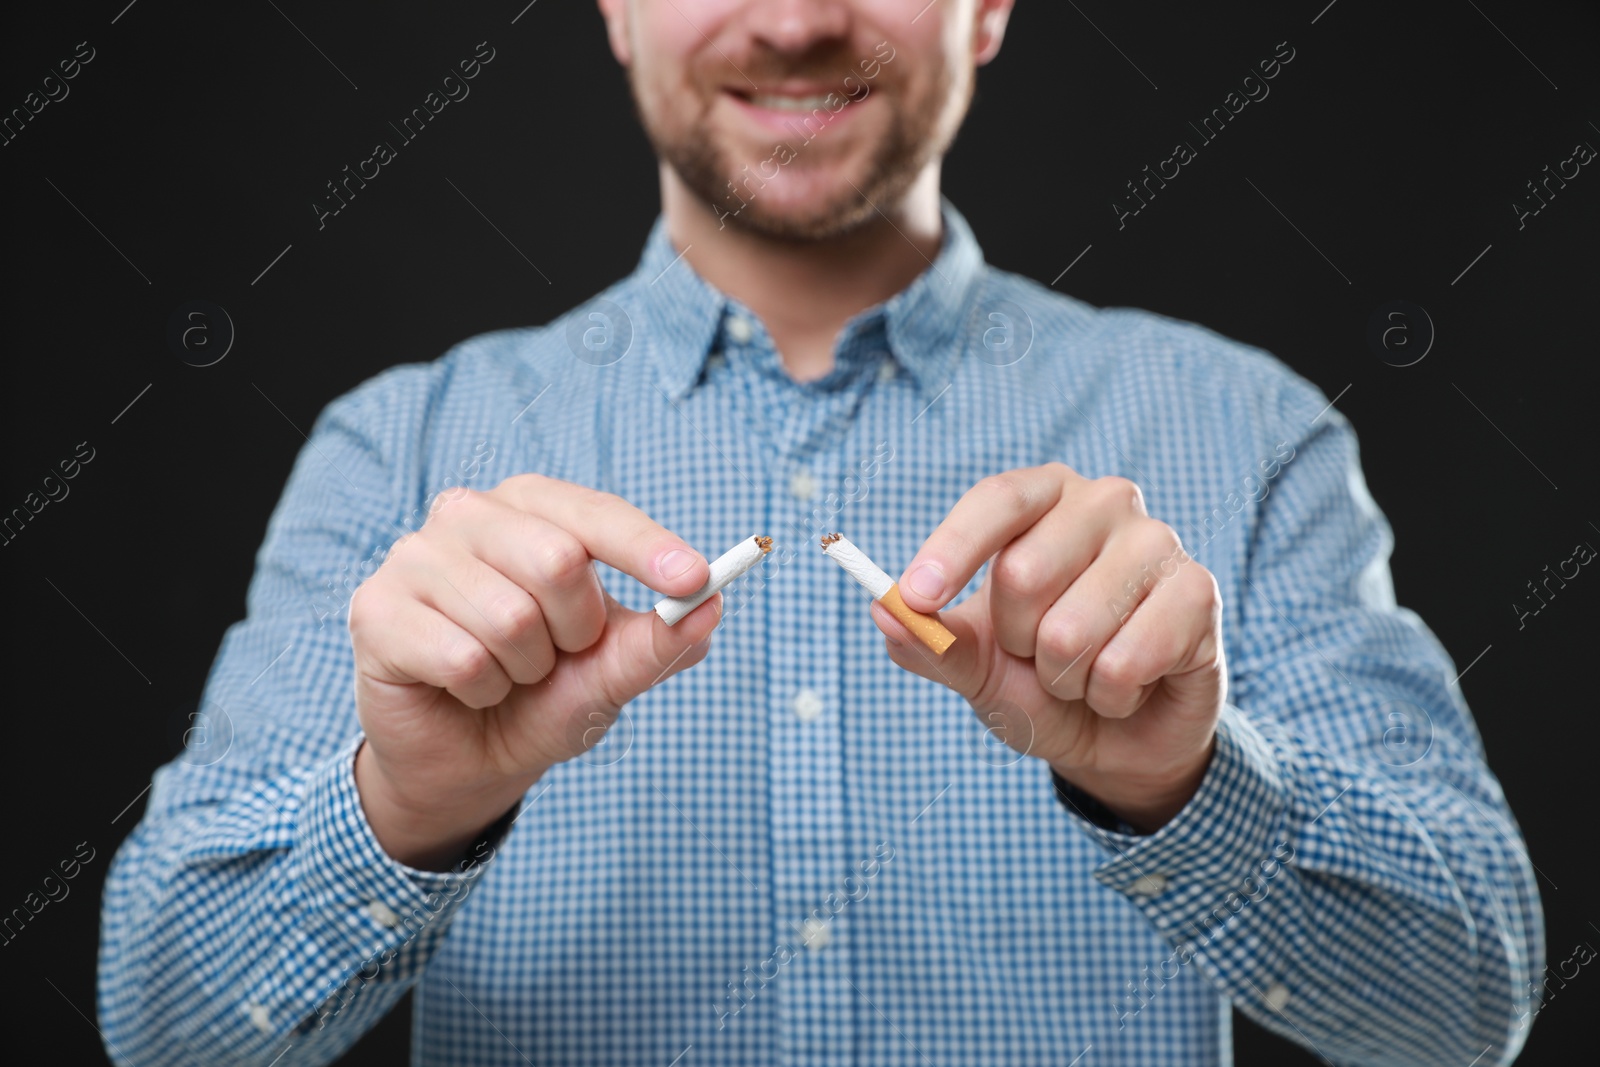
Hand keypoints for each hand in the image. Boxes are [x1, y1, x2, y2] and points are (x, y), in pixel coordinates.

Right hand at [348, 475, 719, 868]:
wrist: (467, 760)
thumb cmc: (542, 696)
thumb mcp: (612, 674)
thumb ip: (659, 640)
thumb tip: (711, 606)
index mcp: (532, 508)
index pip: (596, 514)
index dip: (647, 548)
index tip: (695, 579)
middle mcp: (469, 514)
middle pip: (557, 559)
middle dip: (577, 630)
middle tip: (560, 654)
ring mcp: (414, 557)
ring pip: (510, 618)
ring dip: (527, 670)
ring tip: (508, 675)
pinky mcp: (376, 609)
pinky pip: (462, 658)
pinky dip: (482, 691)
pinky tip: (465, 689)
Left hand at [869, 464, 1225, 831]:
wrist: (1120, 736)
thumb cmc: (1040, 683)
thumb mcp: (976, 670)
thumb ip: (932, 643)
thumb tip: (884, 612)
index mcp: (1043, 498)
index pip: (996, 500)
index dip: (952, 549)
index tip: (916, 598)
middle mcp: (1104, 503)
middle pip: (1023, 572)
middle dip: (1017, 642)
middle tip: (1039, 655)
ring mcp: (1158, 543)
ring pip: (1072, 630)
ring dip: (1065, 680)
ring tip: (1084, 674)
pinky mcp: (1199, 592)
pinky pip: (1126, 662)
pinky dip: (1111, 696)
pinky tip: (1130, 686)